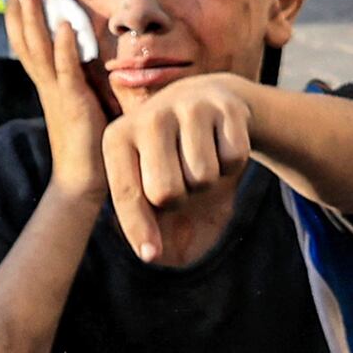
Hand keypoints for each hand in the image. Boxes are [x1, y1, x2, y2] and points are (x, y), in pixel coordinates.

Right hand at [0, 0, 119, 192]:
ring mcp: (57, 92)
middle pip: (25, 40)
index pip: (26, 42)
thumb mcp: (80, 102)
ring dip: (34, 18)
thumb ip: (78, 79)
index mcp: (46, 83)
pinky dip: (64, 45)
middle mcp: (46, 84)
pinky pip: (67, 68)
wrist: (84, 181)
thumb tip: (85, 56)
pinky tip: (64, 24)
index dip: (18, 16)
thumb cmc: (88, 143)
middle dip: (19, 9)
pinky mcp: (75, 102)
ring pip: (39, 48)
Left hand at [100, 73, 258, 268]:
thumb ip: (138, 210)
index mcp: (118, 137)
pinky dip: (231, 162)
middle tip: (180, 176)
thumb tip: (151, 254)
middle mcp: (149, 117)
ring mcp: (187, 107)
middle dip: (180, 198)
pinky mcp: (224, 106)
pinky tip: (220, 141)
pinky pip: (233, 159)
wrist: (206, 97)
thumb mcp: (142, 171)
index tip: (150, 255)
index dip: (139, 228)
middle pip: (167, 193)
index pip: (127, 194)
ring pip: (203, 178)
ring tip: (199, 154)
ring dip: (207, 179)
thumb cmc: (167, 150)